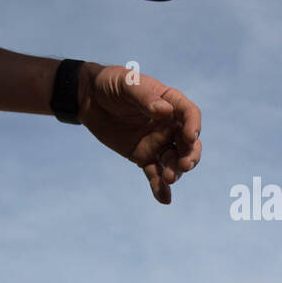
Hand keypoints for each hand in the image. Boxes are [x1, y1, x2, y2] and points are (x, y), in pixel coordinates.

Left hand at [77, 63, 201, 203]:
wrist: (88, 99)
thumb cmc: (110, 84)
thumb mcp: (127, 83)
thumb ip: (145, 96)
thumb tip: (164, 112)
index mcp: (169, 103)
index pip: (189, 114)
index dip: (193, 125)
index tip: (190, 136)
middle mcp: (169, 125)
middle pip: (188, 143)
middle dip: (190, 155)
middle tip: (183, 165)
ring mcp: (158, 143)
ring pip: (174, 161)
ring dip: (175, 171)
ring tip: (169, 179)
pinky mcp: (143, 157)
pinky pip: (155, 174)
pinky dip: (160, 187)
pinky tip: (164, 199)